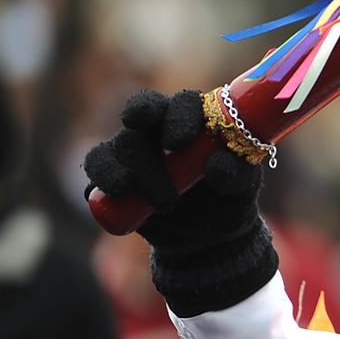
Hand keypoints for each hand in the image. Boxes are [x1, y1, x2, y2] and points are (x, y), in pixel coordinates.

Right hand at [81, 89, 273, 315]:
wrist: (208, 236)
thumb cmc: (229, 199)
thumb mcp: (242, 188)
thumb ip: (236, 173)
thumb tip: (216, 164)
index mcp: (197, 119)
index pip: (183, 102)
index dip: (178, 116)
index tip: (179, 143)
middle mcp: (160, 127)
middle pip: (143, 114)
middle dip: (149, 141)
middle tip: (168, 174)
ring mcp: (133, 148)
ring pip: (120, 145)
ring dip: (136, 174)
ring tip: (163, 205)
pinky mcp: (112, 172)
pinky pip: (97, 165)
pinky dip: (104, 178)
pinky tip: (119, 192)